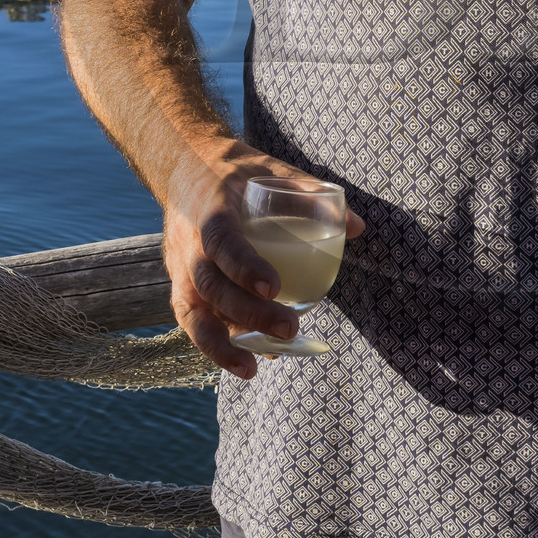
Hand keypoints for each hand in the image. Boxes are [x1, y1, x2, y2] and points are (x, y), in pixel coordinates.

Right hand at [163, 142, 364, 378]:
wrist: (184, 168)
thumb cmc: (236, 172)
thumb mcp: (272, 169)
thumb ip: (311, 194)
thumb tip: (357, 227)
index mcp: (211, 213)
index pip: (222, 243)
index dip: (244, 267)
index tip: (274, 287)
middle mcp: (189, 246)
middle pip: (211, 286)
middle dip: (248, 313)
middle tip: (290, 328)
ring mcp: (181, 269)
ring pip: (193, 313)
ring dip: (221, 344)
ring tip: (253, 369)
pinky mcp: (180, 286)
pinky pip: (192, 322)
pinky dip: (215, 346)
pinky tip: (246, 363)